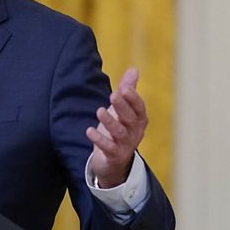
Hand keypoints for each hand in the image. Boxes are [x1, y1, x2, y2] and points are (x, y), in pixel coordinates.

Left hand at [86, 67, 147, 188]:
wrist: (114, 160)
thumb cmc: (120, 129)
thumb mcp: (123, 109)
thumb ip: (128, 90)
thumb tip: (134, 69)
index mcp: (139, 119)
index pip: (139, 107)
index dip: (133, 98)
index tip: (124, 88)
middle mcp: (135, 132)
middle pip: (130, 118)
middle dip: (122, 106)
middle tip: (113, 94)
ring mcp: (126, 145)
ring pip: (119, 132)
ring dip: (110, 121)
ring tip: (99, 110)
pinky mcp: (114, 155)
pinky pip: (108, 147)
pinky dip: (99, 139)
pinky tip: (89, 130)